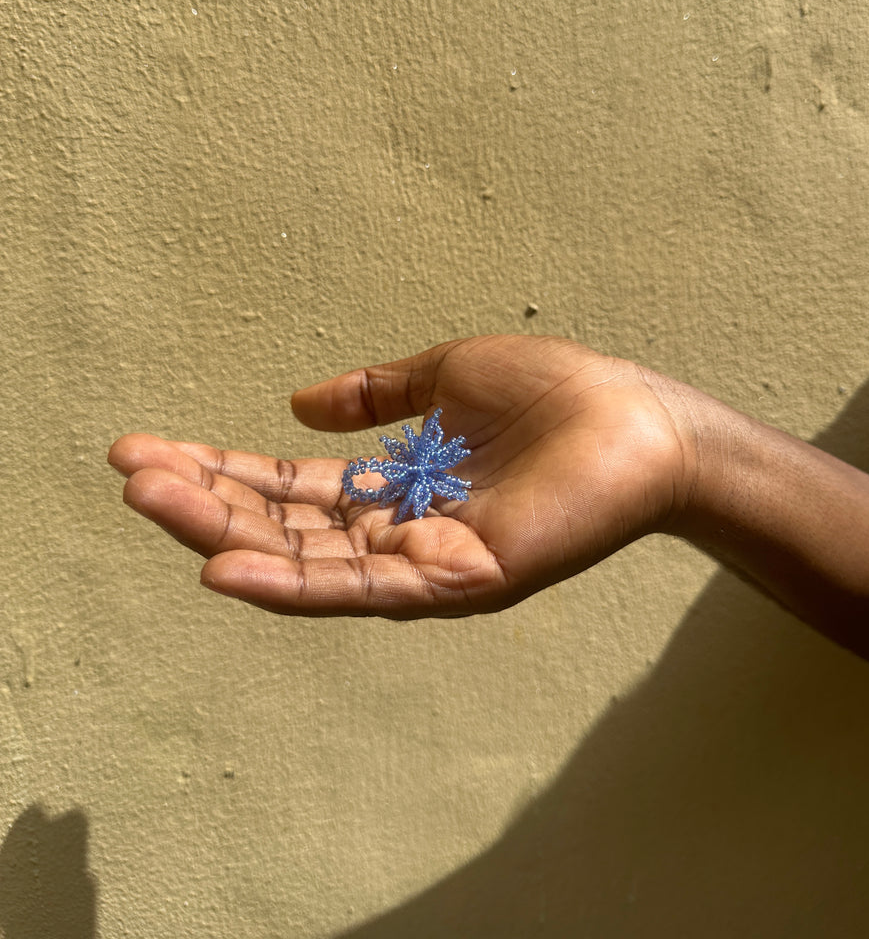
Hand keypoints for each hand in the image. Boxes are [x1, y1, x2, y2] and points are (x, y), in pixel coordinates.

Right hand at [108, 335, 692, 617]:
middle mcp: (399, 536)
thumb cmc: (557, 395)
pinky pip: (364, 589)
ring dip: (226, 535)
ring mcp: (427, 565)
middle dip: (204, 502)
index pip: (288, 488)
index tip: (147, 448)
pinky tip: (224, 567)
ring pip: (308, 561)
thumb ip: (376, 395)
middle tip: (129, 473)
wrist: (641, 419)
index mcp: (394, 489)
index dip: (220, 470)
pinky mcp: (461, 581)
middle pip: (284, 527)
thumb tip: (297, 406)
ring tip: (152, 503)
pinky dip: (292, 583)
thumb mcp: (446, 377)